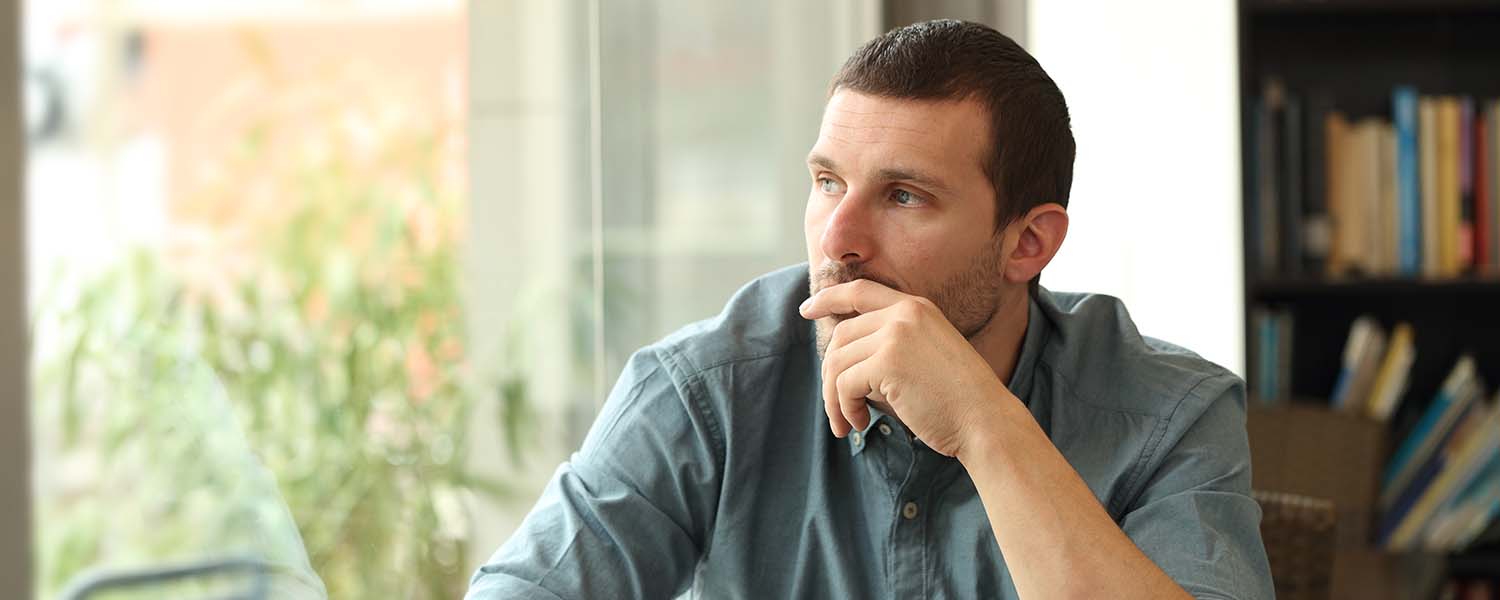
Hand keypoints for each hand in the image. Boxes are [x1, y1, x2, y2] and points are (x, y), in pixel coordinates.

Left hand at [799, 279, 1007, 456]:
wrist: (986, 421)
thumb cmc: (957, 400)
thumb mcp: (925, 357)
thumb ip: (889, 347)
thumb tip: (840, 362)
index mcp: (917, 308)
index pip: (860, 291)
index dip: (829, 298)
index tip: (806, 309)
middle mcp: (905, 313)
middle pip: (841, 336)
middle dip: (830, 375)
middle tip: (837, 408)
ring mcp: (895, 334)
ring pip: (837, 362)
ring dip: (834, 398)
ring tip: (847, 423)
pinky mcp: (887, 362)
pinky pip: (844, 385)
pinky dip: (844, 408)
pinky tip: (860, 423)